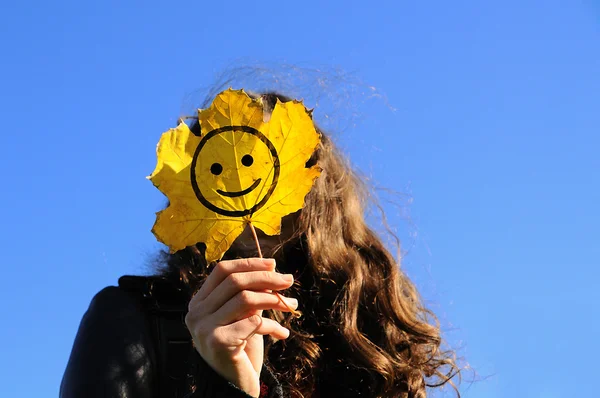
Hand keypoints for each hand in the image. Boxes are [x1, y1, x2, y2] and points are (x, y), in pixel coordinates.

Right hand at [185, 258, 296, 396]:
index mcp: (199, 302)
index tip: (273, 264)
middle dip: (267, 278)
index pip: (222, 270)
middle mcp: (196, 313)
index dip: (249, 264)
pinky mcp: (218, 342)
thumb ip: (250, 294)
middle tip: (289, 280)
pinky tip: (283, 334)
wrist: (233, 386)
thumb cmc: (240, 348)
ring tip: (292, 305)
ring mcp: (204, 327)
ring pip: (245, 299)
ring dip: (274, 300)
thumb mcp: (243, 316)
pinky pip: (253, 323)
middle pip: (235, 282)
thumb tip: (272, 268)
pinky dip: (273, 326)